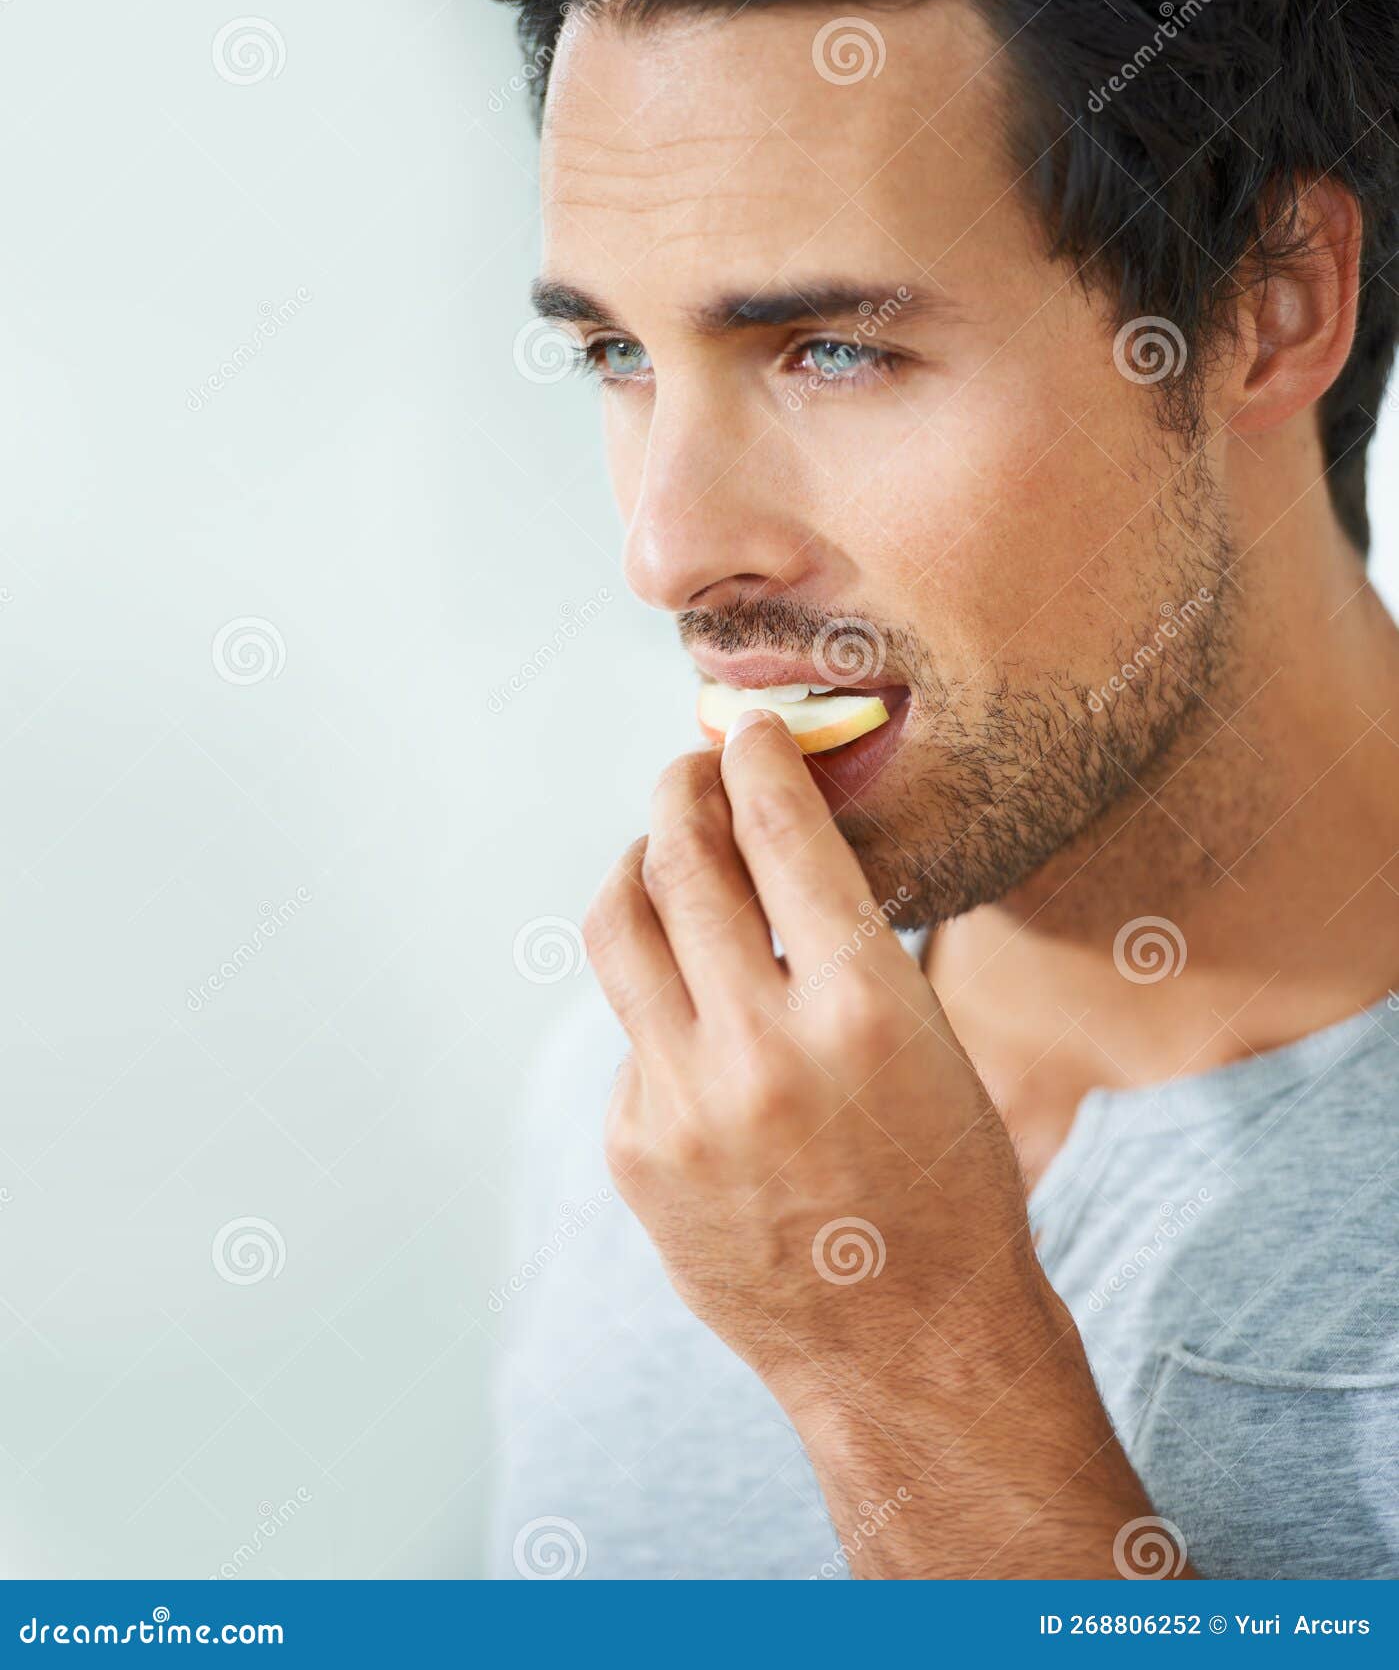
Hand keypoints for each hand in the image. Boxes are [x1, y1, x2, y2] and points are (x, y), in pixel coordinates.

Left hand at [583, 710, 1164, 1576]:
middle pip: (680, 862)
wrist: (910, 1343)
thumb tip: (754, 843)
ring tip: (659, 855)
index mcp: (867, 1008)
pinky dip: (660, 1000)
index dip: (756, 761)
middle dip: (680, 792)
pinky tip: (696, 1019)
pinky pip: (631, 1031)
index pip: (781, 833)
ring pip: (619, 927)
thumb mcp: (930, 1042)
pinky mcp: (637, 1149)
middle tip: (688, 772)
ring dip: (637, 868)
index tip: (745, 732)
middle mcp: (764, 1049)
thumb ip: (839, 946)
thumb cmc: (944, 1181)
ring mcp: (687, 1105)